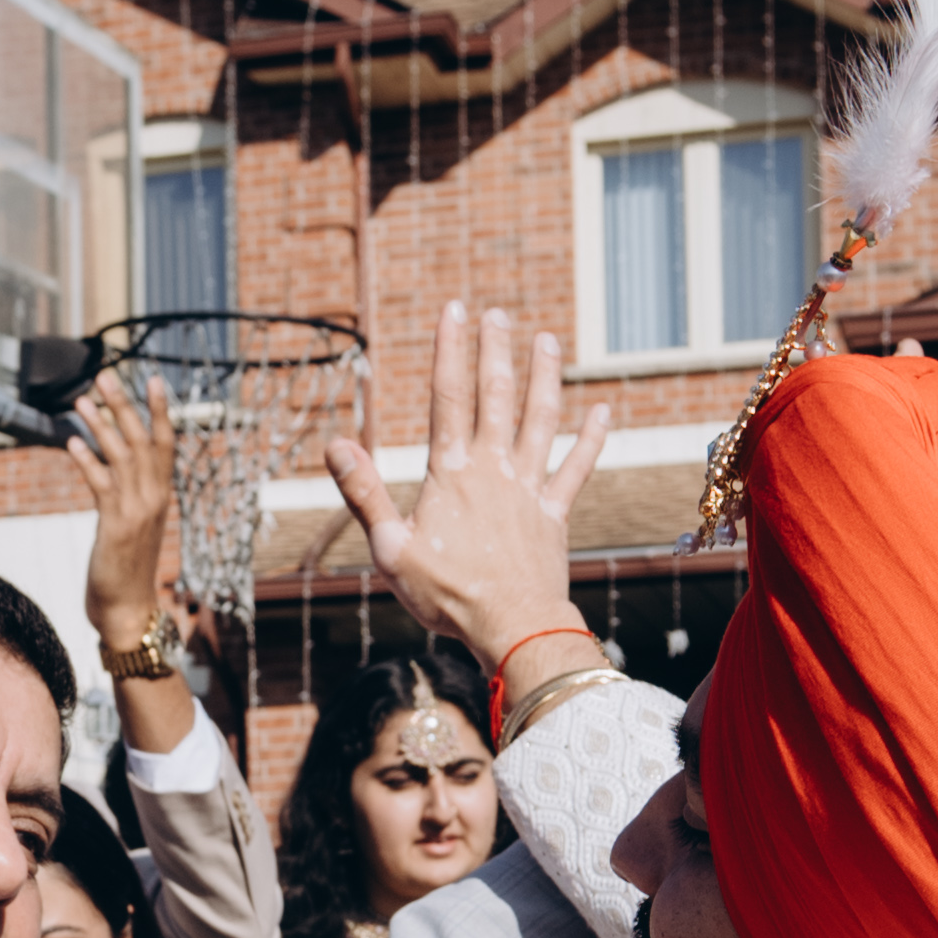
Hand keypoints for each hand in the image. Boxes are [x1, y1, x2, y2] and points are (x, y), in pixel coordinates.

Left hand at [73, 372, 180, 654]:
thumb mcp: (132, 526)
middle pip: (141, 441)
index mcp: (160, 496)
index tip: (152, 379)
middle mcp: (154, 499)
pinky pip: (101, 485)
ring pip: (121, 457)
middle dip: (124, 406)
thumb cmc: (126, 570)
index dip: (160, 411)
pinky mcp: (116, 525)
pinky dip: (87, 461)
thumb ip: (126, 495)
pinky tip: (71, 442)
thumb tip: (110, 464)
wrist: (128, 611)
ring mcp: (137, 512)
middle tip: (106, 376)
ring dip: (100, 426)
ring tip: (82, 400)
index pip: (164, 444)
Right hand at [326, 310, 614, 677]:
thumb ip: (364, 493)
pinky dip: (590, 440)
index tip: (453, 310)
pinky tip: (602, 412)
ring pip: (539, 420)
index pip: (447, 396)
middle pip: (495, 397)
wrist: (512, 626)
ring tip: (546, 341)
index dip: (450, 350)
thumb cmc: (446, 595)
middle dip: (494, 350)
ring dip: (543, 378)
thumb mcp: (390, 548)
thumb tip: (335, 444)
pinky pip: (576, 469)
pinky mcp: (554, 515)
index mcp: (451, 473)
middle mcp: (493, 469)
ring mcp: (528, 489)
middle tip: (496, 312)